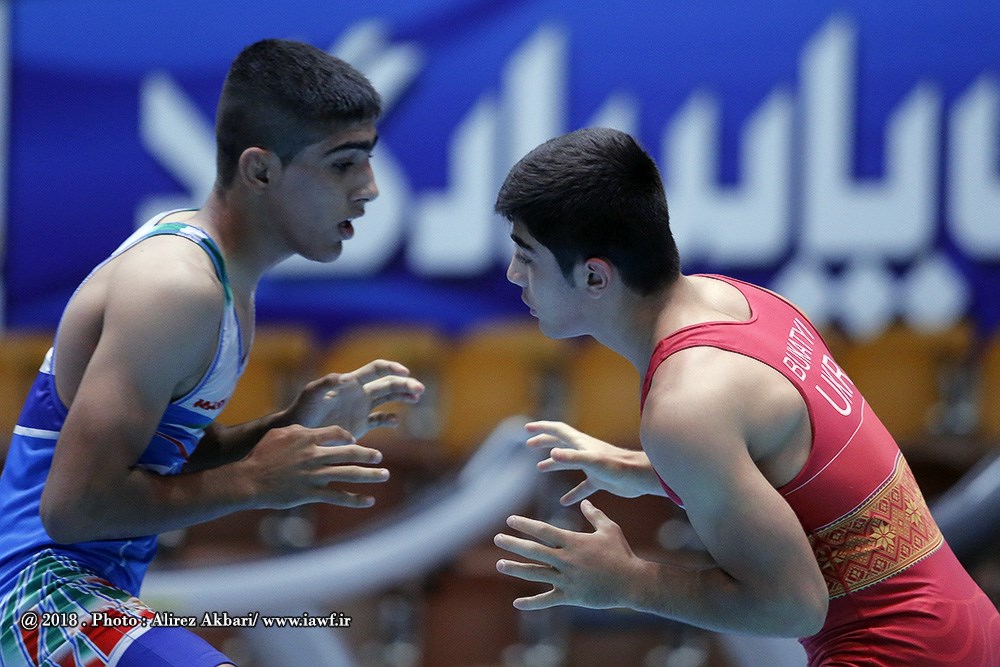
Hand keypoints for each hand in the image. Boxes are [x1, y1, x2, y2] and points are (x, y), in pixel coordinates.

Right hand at [241, 423, 389, 508]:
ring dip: (370, 475)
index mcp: (308, 438)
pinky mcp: (312, 493)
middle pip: (349, 453)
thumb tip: (311, 428)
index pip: (336, 433)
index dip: (348, 437)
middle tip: (380, 456)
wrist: (250, 480)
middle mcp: (315, 455)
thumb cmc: (261, 455)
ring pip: (349, 474)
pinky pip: (338, 497)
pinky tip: (369, 501)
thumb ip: (299, 429)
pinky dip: (356, 499)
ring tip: (385, 475)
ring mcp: (315, 475)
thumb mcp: (279, 434)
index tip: (354, 442)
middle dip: (368, 455)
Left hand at [286, 360, 424, 438]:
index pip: (376, 370)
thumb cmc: (303, 410)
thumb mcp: (311, 394)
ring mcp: (361, 409)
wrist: (299, 431)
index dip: (392, 368)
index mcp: (352, 383)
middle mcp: (360, 393)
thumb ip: (327, 383)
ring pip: (389, 399)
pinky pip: (381, 419)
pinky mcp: (361, 425)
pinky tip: (395, 421)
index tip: (405, 372)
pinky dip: (390, 419)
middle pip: (388, 384)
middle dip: (405, 384)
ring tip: (416, 398)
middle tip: (419, 390)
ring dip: (404, 396)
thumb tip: (345, 377)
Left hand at [494, 500, 643, 609]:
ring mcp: (567, 579)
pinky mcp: (570, 596)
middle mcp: (566, 559)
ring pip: (535, 573)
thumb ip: (594, 515)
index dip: (525, 525)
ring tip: (499, 564)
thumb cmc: (621, 553)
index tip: (510, 520)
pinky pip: (547, 600)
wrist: (632, 582)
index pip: (543, 530)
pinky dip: (531, 603)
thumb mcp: (609, 529)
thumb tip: (585, 502)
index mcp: (573, 542)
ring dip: (516, 568)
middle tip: (497, 538)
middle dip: (513, 544)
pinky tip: (517, 603)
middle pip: (534, 550)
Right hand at [527, 421, 660, 503]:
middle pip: (561, 443)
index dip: (542, 427)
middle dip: (544, 442)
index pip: (557, 430)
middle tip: (529, 445)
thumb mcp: (591, 461)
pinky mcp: (599, 480)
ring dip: (554, 464)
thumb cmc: (617, 467)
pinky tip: (565, 502)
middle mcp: (585, 451)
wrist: (639, 478)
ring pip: (569, 462)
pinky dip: (573, 492)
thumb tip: (551, 454)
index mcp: (581, 443)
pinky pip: (582, 486)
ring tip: (540, 469)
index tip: (527, 428)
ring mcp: (592, 465)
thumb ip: (572, 458)